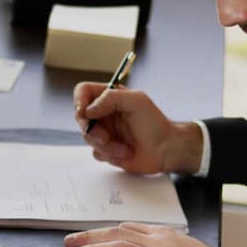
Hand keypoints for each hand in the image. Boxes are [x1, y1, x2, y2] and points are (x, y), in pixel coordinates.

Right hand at [73, 82, 202, 173]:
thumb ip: (111, 98)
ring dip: (105, 145)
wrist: (166, 150)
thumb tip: (88, 110)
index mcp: (110, 97)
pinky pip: (96, 153)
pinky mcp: (107, 150)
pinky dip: (110, 154)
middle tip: (105, 137)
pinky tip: (126, 153)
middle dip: (92, 130)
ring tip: (124, 148)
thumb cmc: (156, 123)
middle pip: (80, 117)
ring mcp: (104, 132)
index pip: (83, 92)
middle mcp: (104, 113)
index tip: (84, 112)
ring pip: (87, 137)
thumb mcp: (137, 101)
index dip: (79, 100)